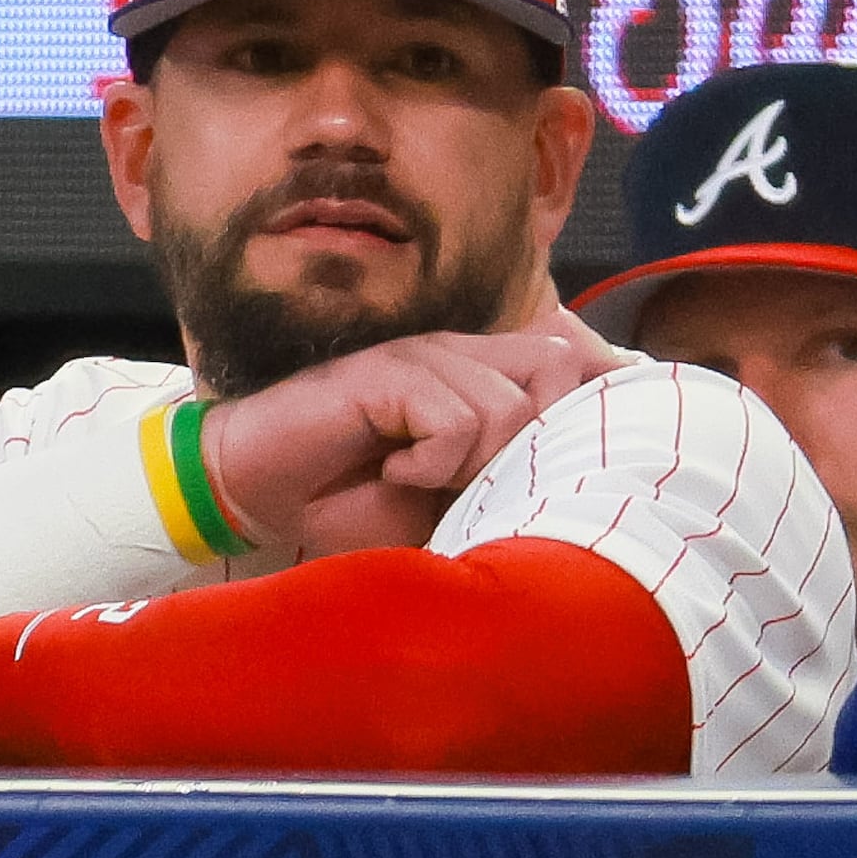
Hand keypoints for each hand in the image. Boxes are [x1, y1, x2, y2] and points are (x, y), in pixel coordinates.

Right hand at [197, 327, 615, 557]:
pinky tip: (395, 472)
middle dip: (531, 444)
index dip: (601, 392)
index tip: (602, 452)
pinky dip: (432, 461)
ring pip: (509, 405)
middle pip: (560, 371)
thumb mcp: (451, 501)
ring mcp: (424, 356)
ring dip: (473, 464)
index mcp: (483, 376)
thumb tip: (587, 494)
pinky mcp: (387, 371)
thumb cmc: (351, 504)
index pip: (577, 359)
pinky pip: (455, 417)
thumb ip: (509, 479)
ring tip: (423, 481)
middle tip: (475, 483)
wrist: (254, 493)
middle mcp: (462, 354)